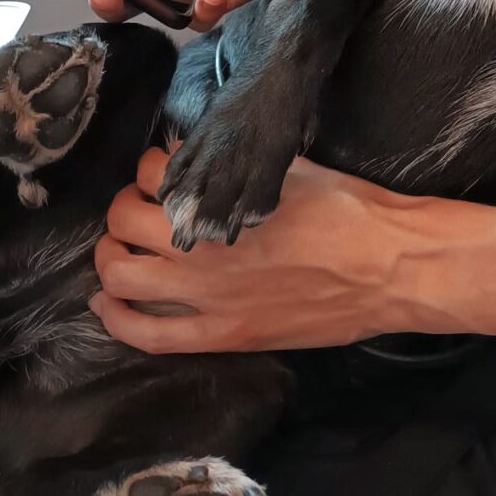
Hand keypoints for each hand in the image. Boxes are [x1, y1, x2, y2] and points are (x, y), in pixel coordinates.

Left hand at [90, 148, 432, 351]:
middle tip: (141, 205)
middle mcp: (203, 249)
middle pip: (125, 221)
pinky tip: (106, 304)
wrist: (390, 266)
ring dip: (110, 256)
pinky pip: (147, 335)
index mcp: (221, 200)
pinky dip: (116, 318)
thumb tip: (209, 159)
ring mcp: (208, 299)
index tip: (166, 170)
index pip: (155, 173)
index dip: (155, 167)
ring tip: (120, 248)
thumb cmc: (350, 210)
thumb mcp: (290, 168)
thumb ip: (240, 166)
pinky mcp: (223, 336)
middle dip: (126, 206)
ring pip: (120, 278)